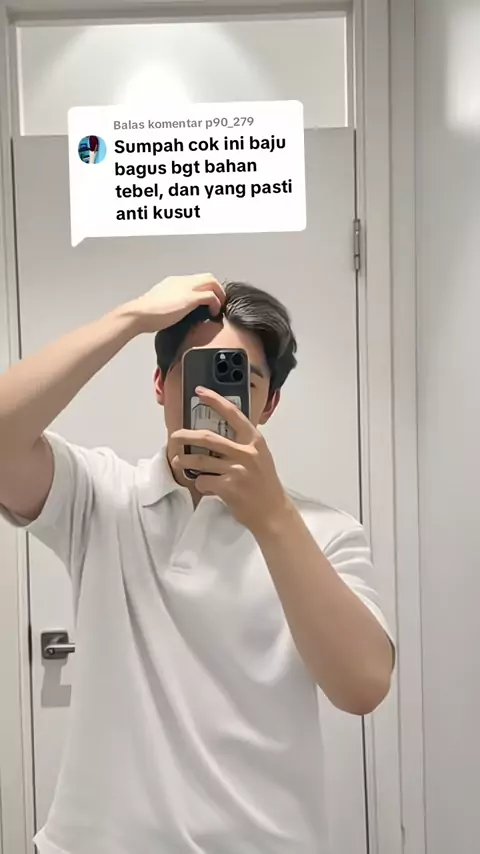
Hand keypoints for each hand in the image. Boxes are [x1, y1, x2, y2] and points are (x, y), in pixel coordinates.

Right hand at [131, 274, 224, 333]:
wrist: (139, 314)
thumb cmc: (146, 314)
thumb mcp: (162, 304)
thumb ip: (173, 304)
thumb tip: (178, 313)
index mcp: (175, 282)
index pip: (197, 280)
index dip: (207, 289)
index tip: (210, 302)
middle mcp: (182, 281)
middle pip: (208, 277)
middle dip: (217, 289)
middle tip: (218, 304)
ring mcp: (187, 288)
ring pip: (212, 282)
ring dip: (219, 295)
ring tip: (218, 308)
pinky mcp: (190, 298)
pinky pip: (211, 296)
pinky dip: (216, 304)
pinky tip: (212, 314)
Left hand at [170, 387, 291, 534]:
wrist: (272, 511)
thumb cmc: (264, 483)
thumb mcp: (259, 456)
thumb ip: (241, 444)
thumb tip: (214, 434)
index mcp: (254, 440)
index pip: (233, 414)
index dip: (215, 400)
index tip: (200, 392)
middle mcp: (246, 452)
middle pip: (206, 438)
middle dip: (184, 436)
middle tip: (174, 436)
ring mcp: (237, 470)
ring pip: (199, 460)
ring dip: (183, 461)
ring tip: (178, 462)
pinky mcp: (228, 487)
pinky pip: (203, 481)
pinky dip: (199, 483)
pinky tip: (205, 486)